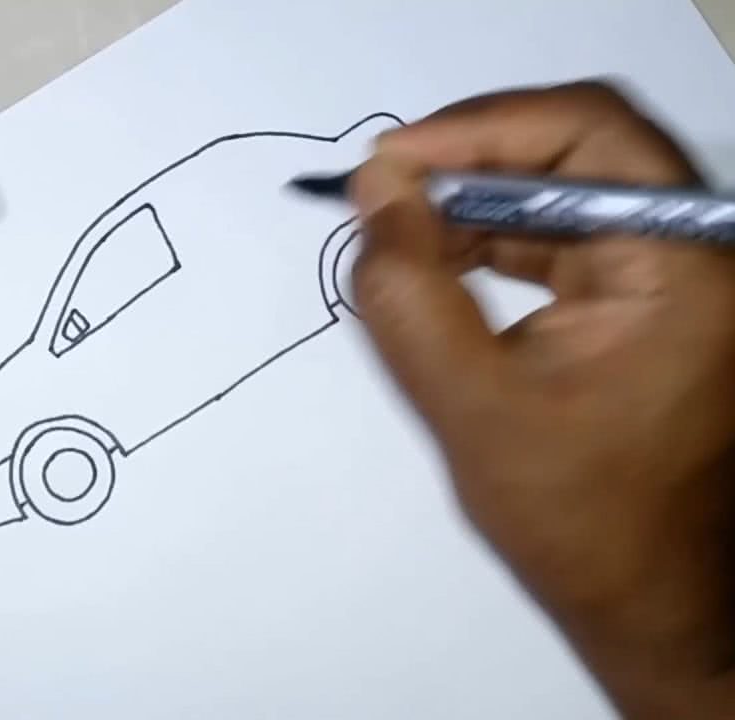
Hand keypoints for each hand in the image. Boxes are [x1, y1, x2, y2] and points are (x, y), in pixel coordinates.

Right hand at [350, 81, 734, 718]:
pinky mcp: (645, 299)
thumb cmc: (580, 521)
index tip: (388, 163)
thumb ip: (409, 292)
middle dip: (470, 162)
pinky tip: (435, 262)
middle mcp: (693, 250)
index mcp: (683, 264)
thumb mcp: (471, 405)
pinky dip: (494, 241)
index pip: (587, 135)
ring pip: (563, 190)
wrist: (652, 602)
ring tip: (394, 229)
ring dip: (474, 202)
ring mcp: (674, 274)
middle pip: (577, 151)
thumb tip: (374, 188)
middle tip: (382, 190)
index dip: (478, 129)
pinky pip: (563, 238)